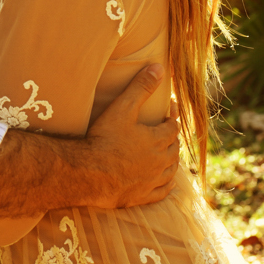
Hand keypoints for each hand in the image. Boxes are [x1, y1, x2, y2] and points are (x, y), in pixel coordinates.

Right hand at [85, 63, 180, 207]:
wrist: (89, 174)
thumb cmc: (104, 138)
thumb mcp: (122, 108)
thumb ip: (141, 87)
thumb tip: (159, 67)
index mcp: (158, 140)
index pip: (172, 126)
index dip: (171, 117)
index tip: (169, 109)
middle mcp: (160, 162)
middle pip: (174, 148)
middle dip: (172, 137)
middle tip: (167, 130)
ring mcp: (152, 181)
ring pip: (171, 170)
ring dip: (172, 160)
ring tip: (169, 154)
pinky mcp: (143, 196)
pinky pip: (162, 191)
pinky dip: (167, 185)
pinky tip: (167, 182)